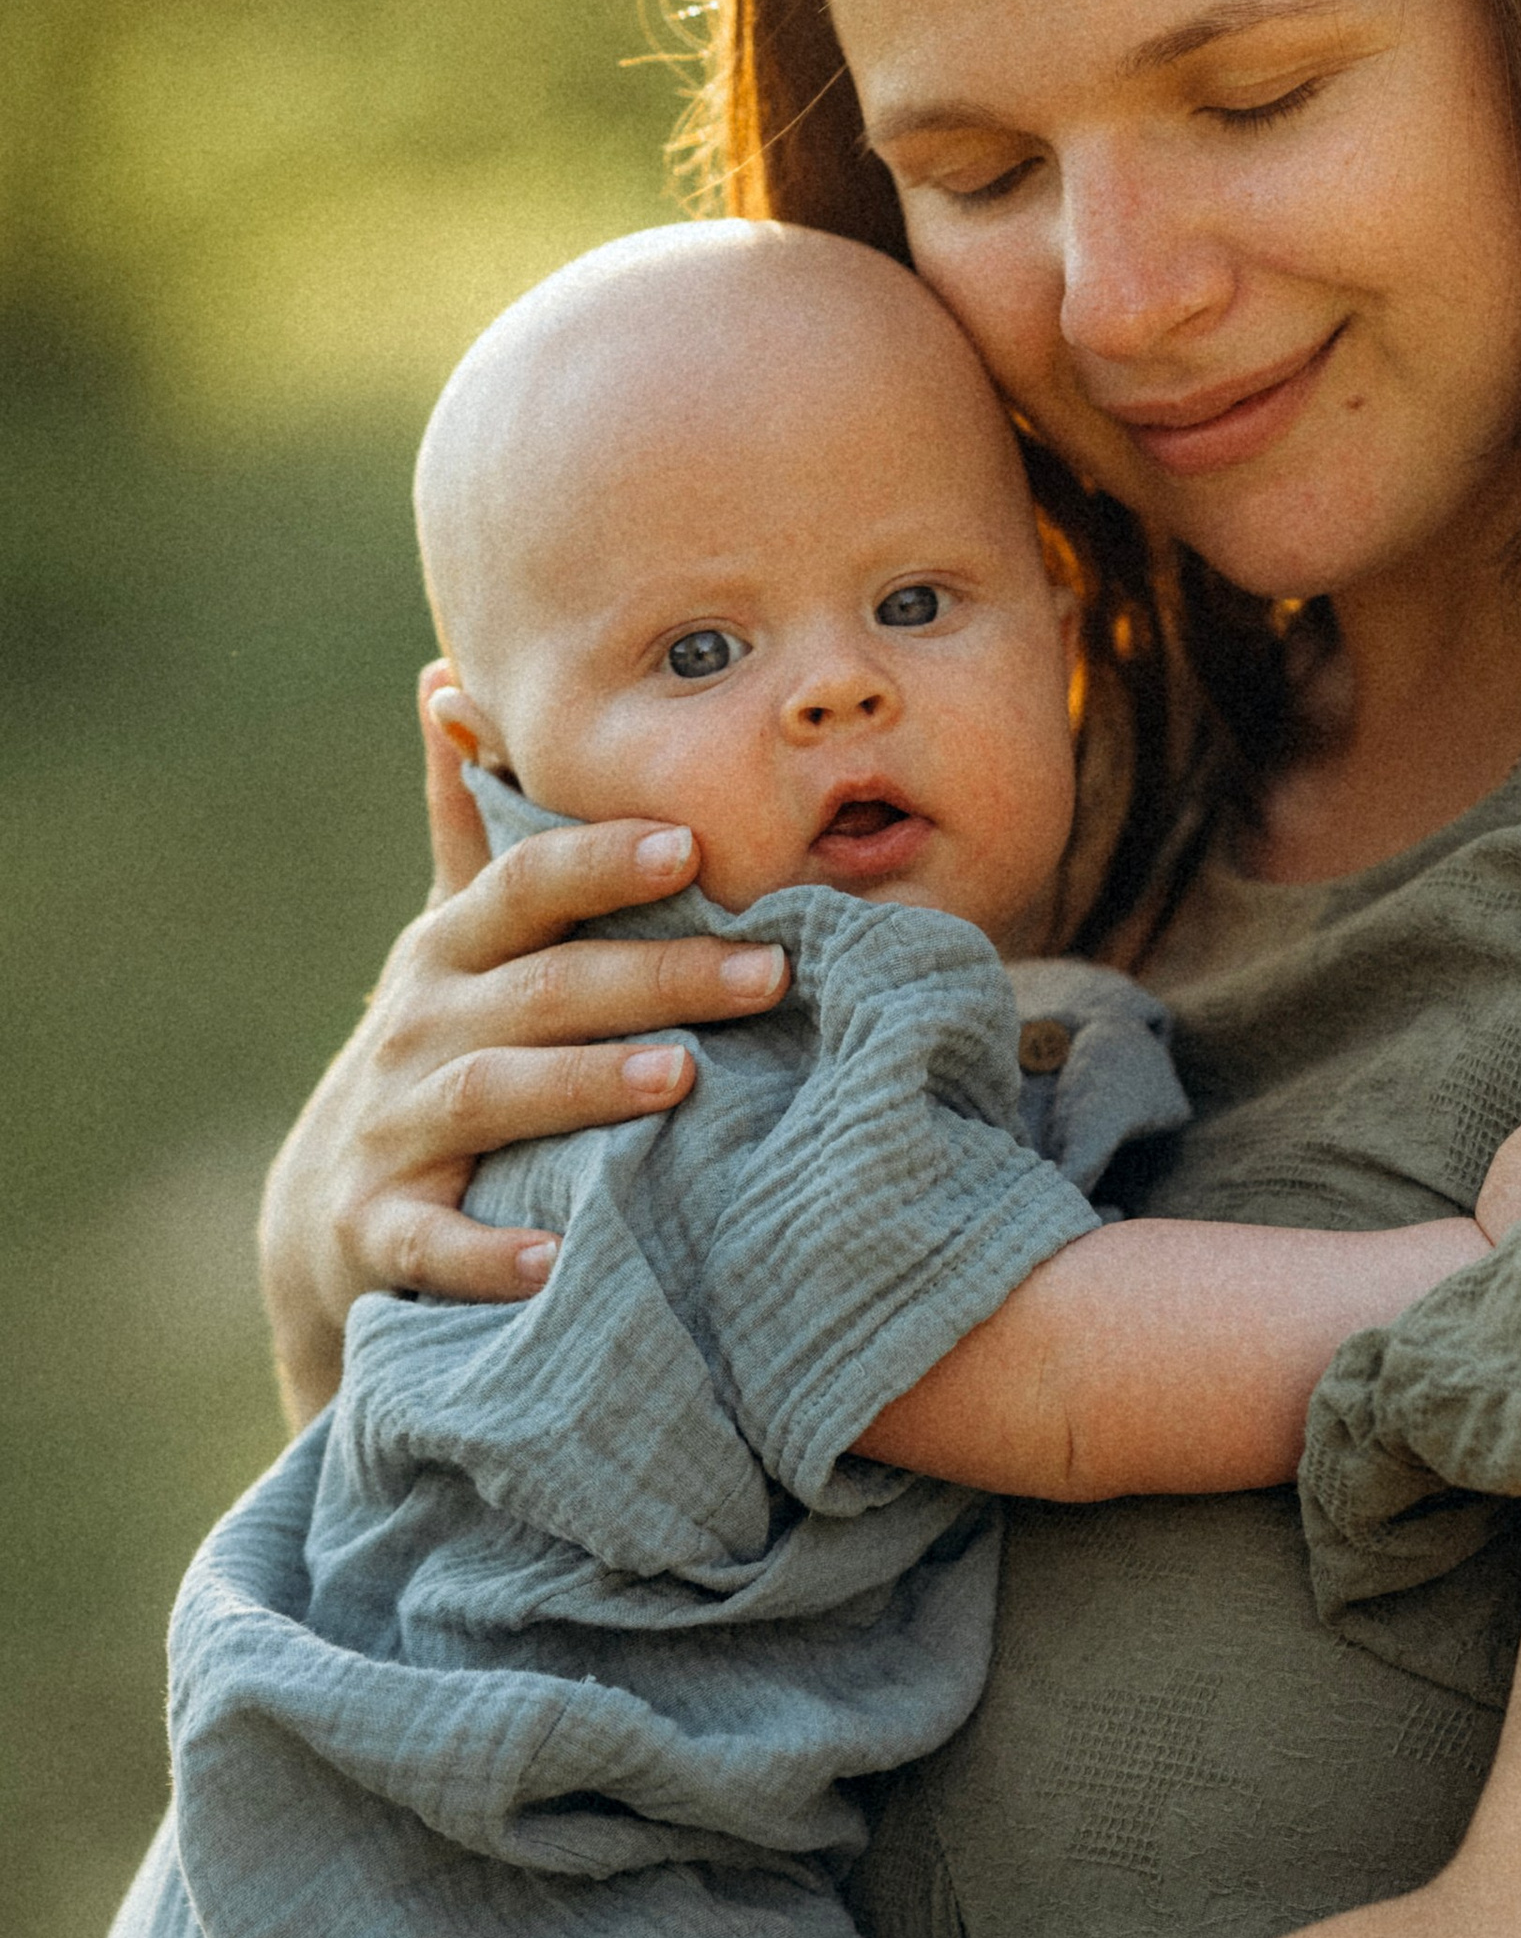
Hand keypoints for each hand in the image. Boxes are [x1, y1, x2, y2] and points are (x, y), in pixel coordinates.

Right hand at [258, 665, 790, 1417]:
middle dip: (657, 976)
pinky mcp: (381, 1227)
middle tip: (770, 971)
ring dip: (585, 1084)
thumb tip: (451, 679)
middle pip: (545, 989)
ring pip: (495, 1095)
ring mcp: (395, 1125)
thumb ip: (471, 818)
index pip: (527, 885)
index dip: (603, 861)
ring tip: (680, 1079)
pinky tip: (555, 1258)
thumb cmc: (442, 1046)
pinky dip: (489, 1252)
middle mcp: (422, 1024)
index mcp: (454, 946)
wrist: (332, 1211)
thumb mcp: (453, 933)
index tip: (692, 845)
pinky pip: (434, 1240)